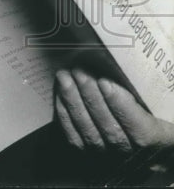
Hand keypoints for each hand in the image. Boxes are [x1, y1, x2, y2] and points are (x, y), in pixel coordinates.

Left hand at [54, 67, 173, 152]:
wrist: (146, 144)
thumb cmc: (158, 113)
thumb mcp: (166, 106)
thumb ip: (158, 91)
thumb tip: (168, 64)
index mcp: (162, 142)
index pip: (142, 132)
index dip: (122, 107)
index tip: (105, 82)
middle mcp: (136, 156)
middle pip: (111, 131)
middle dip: (91, 97)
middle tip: (79, 70)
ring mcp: (112, 159)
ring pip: (90, 134)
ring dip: (74, 101)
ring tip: (65, 75)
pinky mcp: (90, 156)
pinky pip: (74, 138)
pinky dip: (65, 113)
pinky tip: (61, 91)